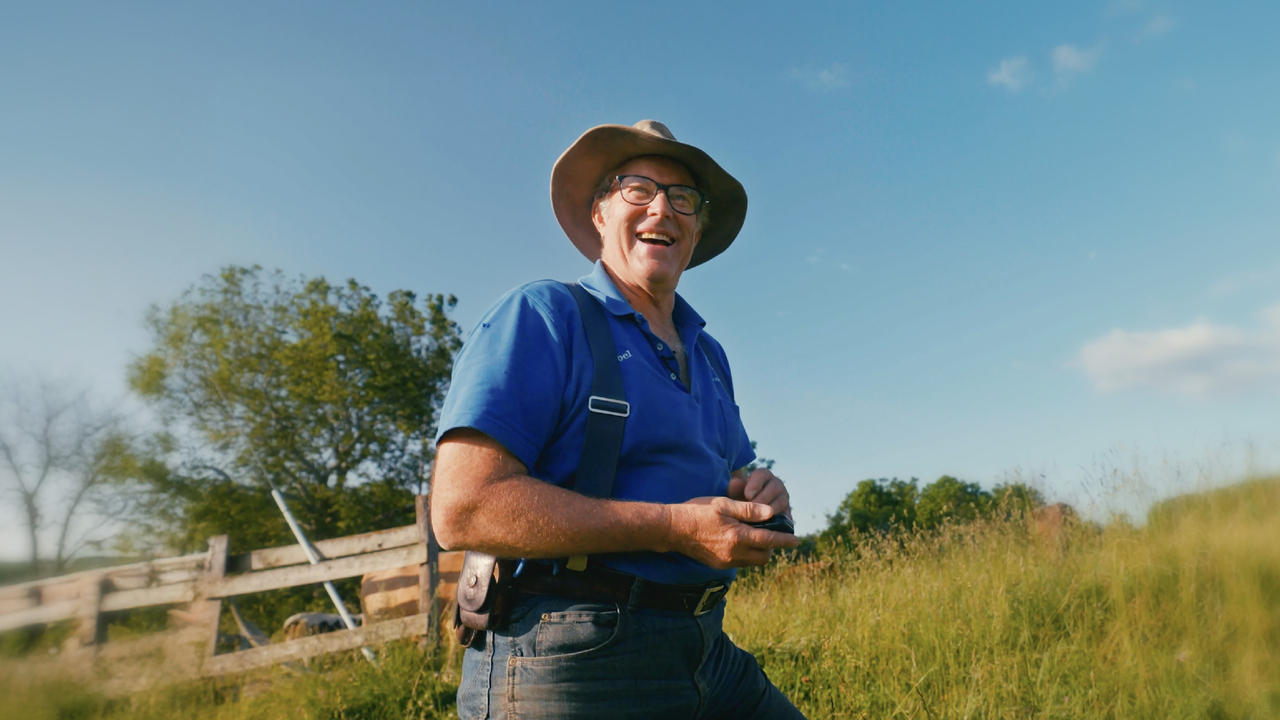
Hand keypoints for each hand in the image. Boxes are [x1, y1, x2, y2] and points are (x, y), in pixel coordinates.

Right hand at [666, 496, 799, 569]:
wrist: (672, 529)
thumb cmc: (697, 512)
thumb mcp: (723, 505)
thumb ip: (749, 510)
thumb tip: (770, 512)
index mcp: (737, 536)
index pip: (769, 541)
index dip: (785, 540)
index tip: (797, 539)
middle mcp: (733, 553)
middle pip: (764, 556)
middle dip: (772, 547)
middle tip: (773, 534)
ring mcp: (725, 561)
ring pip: (753, 561)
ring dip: (759, 551)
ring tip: (758, 537)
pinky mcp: (718, 564)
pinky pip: (740, 562)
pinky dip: (746, 554)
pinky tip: (741, 541)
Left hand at [727, 467, 790, 518]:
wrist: (745, 518)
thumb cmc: (737, 502)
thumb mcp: (733, 495)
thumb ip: (733, 489)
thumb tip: (734, 482)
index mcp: (763, 476)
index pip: (762, 474)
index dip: (756, 484)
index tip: (748, 495)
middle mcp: (776, 485)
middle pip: (775, 487)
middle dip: (763, 498)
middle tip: (753, 508)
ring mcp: (783, 499)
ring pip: (782, 501)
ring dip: (771, 510)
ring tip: (759, 519)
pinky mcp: (787, 514)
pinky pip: (787, 517)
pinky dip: (779, 522)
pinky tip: (768, 528)